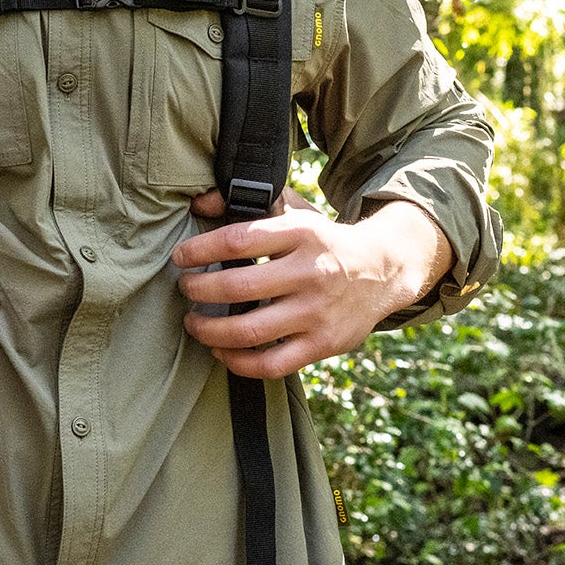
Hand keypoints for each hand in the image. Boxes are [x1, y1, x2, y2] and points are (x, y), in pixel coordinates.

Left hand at [171, 189, 453, 378]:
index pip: (237, 241)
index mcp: (302, 233)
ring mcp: (318, 312)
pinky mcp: (323, 344)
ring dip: (209, 330)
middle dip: (198, 290)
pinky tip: (220, 351)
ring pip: (249, 331)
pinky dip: (237, 362)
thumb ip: (251, 202)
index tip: (181, 257)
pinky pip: (271, 364)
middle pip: (237, 288)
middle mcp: (311, 272)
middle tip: (185, 289)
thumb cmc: (324, 241)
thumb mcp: (296, 211)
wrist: (384, 269)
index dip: (199, 250)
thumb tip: (200, 200)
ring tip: (194, 322)